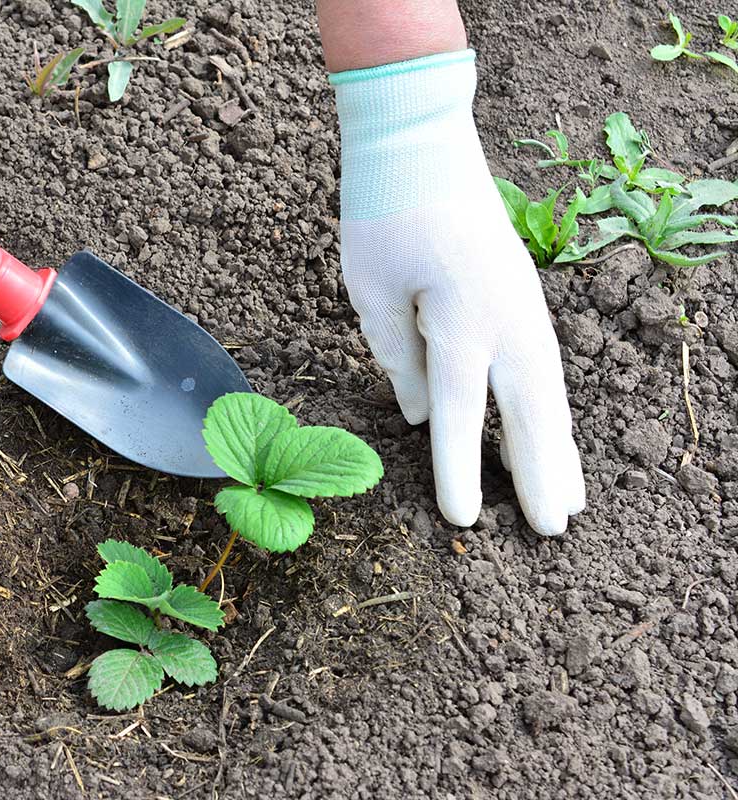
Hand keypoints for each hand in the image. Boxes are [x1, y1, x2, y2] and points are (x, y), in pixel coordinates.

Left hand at [332, 51, 584, 534]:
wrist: (421, 141)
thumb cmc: (385, 213)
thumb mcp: (372, 292)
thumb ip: (399, 359)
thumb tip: (424, 418)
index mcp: (460, 319)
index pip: (460, 412)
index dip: (460, 470)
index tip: (466, 522)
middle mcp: (506, 318)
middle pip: (530, 412)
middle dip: (540, 473)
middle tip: (553, 531)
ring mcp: (524, 305)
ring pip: (549, 392)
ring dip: (559, 446)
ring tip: (569, 499)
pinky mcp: (523, 296)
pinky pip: (542, 367)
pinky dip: (549, 408)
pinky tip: (550, 434)